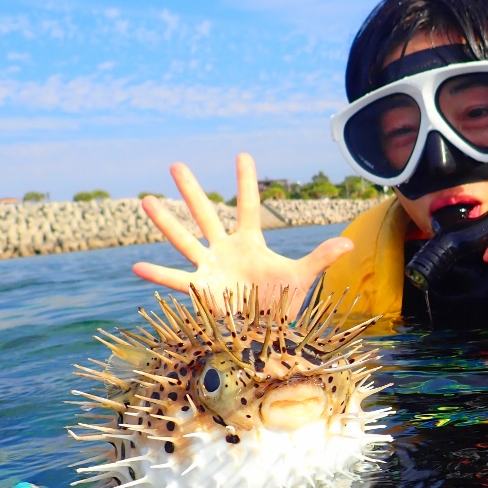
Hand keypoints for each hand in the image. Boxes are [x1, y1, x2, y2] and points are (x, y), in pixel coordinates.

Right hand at [133, 154, 353, 314]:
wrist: (268, 333)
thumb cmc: (283, 305)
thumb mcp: (302, 277)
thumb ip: (321, 258)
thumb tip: (350, 243)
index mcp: (250, 242)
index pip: (249, 205)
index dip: (246, 181)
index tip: (242, 154)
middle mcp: (226, 250)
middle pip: (207, 214)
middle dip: (192, 191)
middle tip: (176, 165)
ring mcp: (210, 268)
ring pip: (185, 240)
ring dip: (166, 222)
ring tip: (146, 200)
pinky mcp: (201, 289)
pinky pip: (177, 280)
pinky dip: (158, 275)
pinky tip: (137, 266)